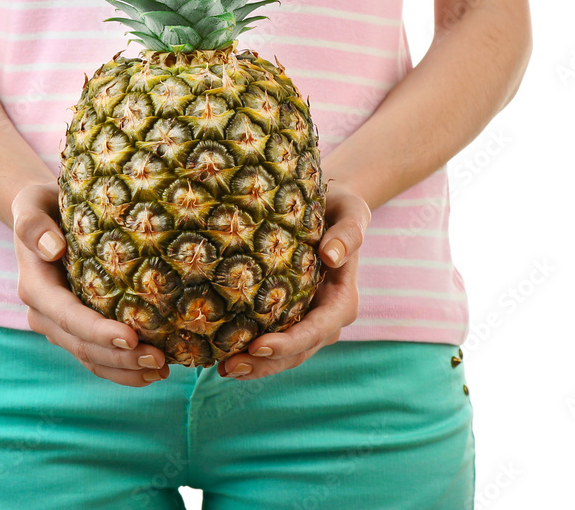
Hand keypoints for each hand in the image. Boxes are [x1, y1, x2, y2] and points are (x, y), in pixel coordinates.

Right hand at [12, 182, 170, 386]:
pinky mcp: (76, 329)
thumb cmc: (43, 204)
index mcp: (35, 285)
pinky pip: (97, 356)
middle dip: (120, 358)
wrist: (42, 215)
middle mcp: (44, 313)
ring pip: (91, 358)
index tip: (132, 337)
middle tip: (160, 360)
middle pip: (82, 345)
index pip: (67, 315)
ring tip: (162, 371)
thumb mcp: (31, 203)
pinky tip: (152, 371)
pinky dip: (122, 368)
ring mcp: (59, 325)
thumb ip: (32, 224)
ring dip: (125, 370)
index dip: (98, 331)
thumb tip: (52, 249)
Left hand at [215, 184, 372, 380]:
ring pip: (285, 354)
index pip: (318, 329)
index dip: (290, 343)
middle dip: (266, 364)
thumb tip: (331, 256)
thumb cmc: (340, 207)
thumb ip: (348, 233)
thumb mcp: (351, 212)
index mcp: (343, 300)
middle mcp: (327, 317)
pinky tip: (224, 353)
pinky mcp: (291, 313)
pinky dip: (253, 351)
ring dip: (257, 365)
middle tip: (229, 367)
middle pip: (298, 351)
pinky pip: (274, 338)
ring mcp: (308, 319)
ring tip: (223, 368)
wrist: (331, 206)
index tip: (259, 347)